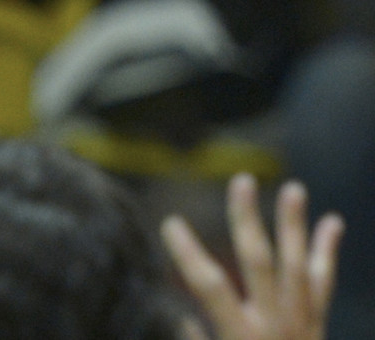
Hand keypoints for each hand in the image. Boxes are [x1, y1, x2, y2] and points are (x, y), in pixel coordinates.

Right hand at [161, 173, 344, 339]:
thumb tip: (178, 316)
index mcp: (240, 337)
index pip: (210, 286)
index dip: (188, 253)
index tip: (170, 222)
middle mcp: (274, 324)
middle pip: (260, 263)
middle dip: (248, 221)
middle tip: (242, 181)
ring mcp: (301, 322)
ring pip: (297, 266)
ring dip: (295, 226)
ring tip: (294, 188)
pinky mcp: (318, 324)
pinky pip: (324, 283)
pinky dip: (328, 252)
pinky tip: (333, 222)